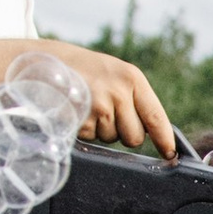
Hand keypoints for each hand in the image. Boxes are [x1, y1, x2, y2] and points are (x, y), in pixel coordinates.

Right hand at [49, 46, 176, 156]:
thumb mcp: (113, 74)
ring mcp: (100, 106)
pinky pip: (92, 138)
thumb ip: (134, 98)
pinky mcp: (81, 119)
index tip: (170, 152)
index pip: (155, 117)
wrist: (42, 61)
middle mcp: (119, 92)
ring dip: (101, 130)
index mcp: (132, 78)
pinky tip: (76, 111)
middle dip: (122, 133)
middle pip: (134, 137)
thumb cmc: (83, 70)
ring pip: (112, 139)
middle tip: (105, 113)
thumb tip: (152, 132)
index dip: (164, 139)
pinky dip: (84, 130)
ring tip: (87, 107)